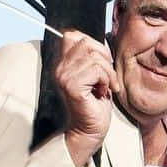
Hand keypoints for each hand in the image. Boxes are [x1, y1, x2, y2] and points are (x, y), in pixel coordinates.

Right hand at [53, 29, 120, 166]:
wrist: (89, 130)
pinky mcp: (73, 87)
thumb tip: (103, 41)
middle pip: (86, 43)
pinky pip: (97, 71)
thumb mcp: (95, 75)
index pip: (73, 35)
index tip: (101, 63)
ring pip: (95, 58)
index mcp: (62, 63)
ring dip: (108, 73)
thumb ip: (93, 57)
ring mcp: (64, 77)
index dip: (93, 44)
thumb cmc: (95, 105)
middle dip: (104, 59)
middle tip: (107, 78)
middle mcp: (59, 68)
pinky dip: (107, 81)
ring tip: (105, 87)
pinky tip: (102, 93)